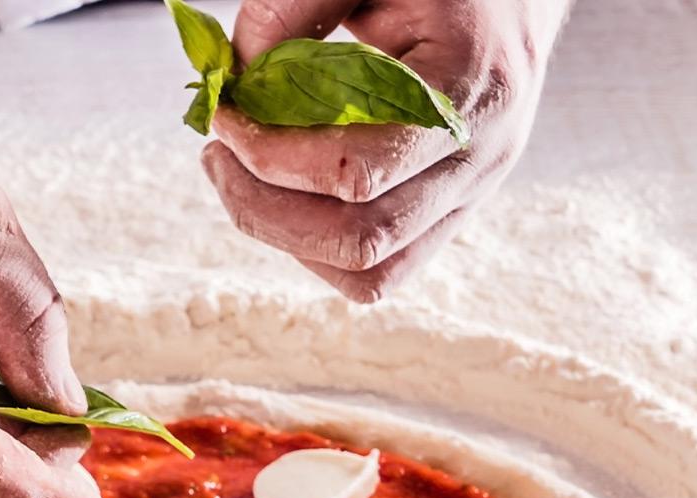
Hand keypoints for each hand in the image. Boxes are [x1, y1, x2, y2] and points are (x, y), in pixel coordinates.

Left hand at [202, 0, 569, 301]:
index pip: (357, 173)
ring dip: (284, 236)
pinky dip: (316, 249)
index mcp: (469, 93)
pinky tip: (283, 198)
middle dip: (265, 207)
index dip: (272, 155)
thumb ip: (297, 2)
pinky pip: (379, 271)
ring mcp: (469, 196)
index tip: (226, 114)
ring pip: (368, 271)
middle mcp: (479, 160)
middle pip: (360, 239)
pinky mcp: (449, 215)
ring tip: (238, 178)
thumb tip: (239, 77)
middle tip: (217, 155)